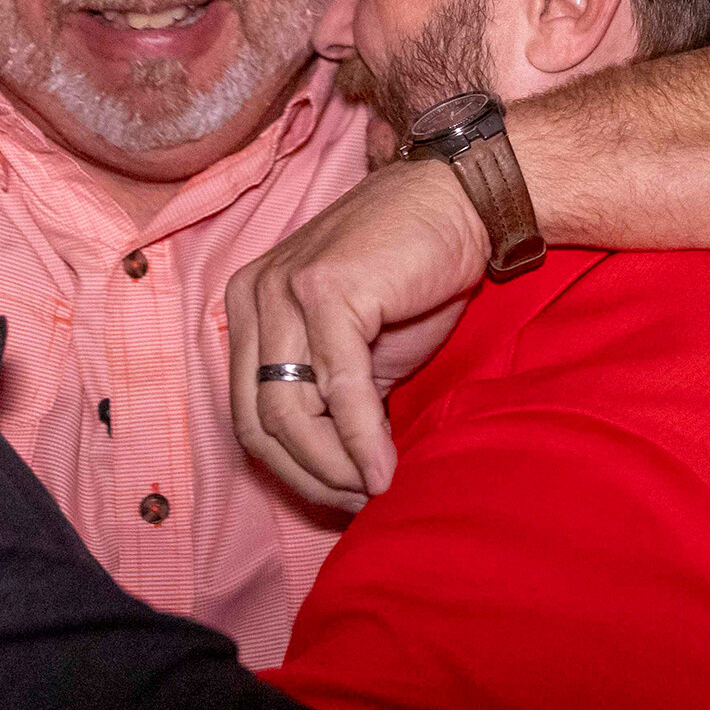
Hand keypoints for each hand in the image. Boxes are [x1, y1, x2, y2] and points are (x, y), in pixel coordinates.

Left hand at [225, 157, 485, 508]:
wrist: (462, 205)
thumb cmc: (415, 276)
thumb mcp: (360, 349)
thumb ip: (330, 400)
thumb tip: (333, 478)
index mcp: (248, 308)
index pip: (246, 414)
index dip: (291, 469)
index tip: (338, 498)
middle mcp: (252, 294)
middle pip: (257, 420)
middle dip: (308, 476)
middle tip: (358, 504)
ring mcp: (282, 289)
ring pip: (287, 411)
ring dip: (332, 467)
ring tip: (373, 491)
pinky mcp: (324, 290)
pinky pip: (337, 388)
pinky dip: (361, 439)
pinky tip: (384, 470)